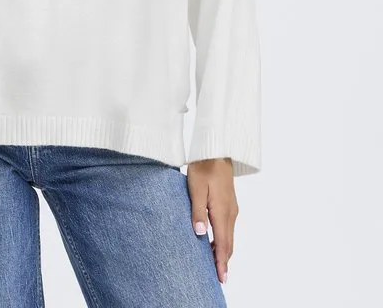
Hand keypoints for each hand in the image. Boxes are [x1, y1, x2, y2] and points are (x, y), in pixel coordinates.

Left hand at [186, 157, 237, 284]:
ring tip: (215, 264)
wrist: (217, 149)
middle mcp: (230, 212)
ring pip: (229, 235)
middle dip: (224, 260)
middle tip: (219, 277)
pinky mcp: (230, 203)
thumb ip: (197, 211)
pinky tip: (214, 241)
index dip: (220, 261)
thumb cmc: (204, 166)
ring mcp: (232, 207)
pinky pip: (228, 227)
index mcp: (222, 210)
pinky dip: (223, 239)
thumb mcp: (196, 187)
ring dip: (223, 250)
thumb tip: (199, 233)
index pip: (222, 242)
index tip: (220, 277)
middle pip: (228, 242)